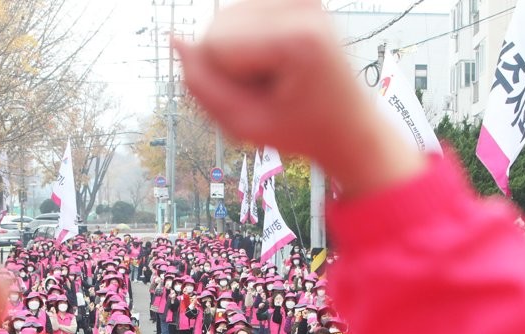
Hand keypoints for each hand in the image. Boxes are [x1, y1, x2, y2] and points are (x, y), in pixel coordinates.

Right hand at [175, 0, 424, 197]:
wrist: (348, 124)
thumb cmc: (302, 129)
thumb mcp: (245, 125)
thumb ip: (202, 87)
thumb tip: (176, 41)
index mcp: (297, 39)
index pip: (214, 43)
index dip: (221, 82)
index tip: (258, 101)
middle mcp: (303, 6)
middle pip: (218, 23)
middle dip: (227, 63)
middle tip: (265, 90)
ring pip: (226, 17)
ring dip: (237, 52)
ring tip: (272, 77)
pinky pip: (241, 14)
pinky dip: (246, 40)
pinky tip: (274, 62)